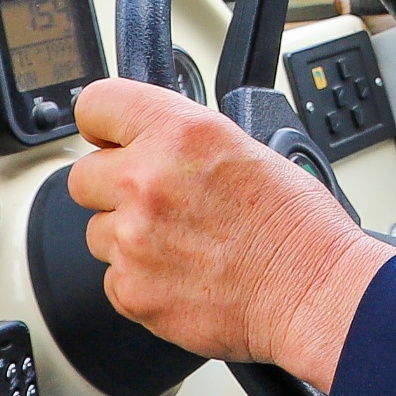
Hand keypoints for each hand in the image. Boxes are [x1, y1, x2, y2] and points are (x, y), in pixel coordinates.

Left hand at [67, 79, 390, 390]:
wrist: (313, 291)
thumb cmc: (297, 227)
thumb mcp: (245, 148)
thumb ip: (182, 142)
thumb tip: (152, 146)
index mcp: (180, 133)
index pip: (96, 105)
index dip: (102, 124)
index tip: (107, 137)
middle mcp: (148, 180)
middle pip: (83, 176)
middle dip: (112, 188)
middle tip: (155, 202)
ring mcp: (134, 239)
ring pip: (98, 232)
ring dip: (128, 238)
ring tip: (181, 245)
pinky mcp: (132, 290)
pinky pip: (113, 278)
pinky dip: (140, 280)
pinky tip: (182, 275)